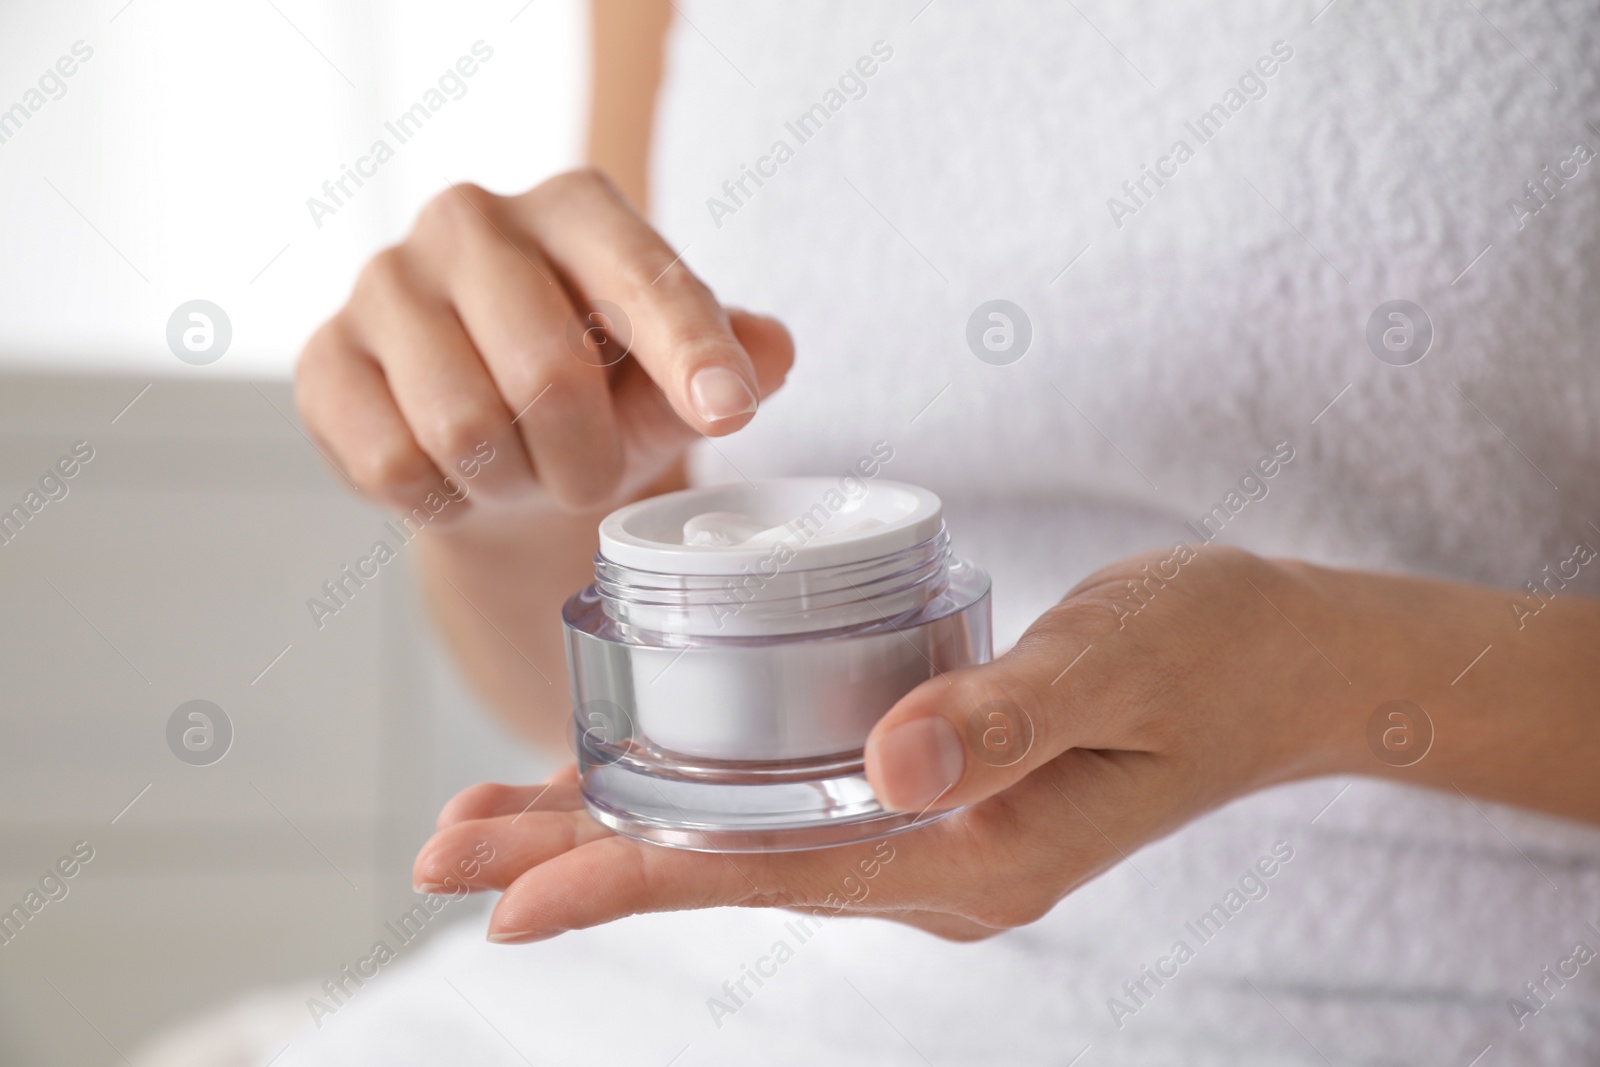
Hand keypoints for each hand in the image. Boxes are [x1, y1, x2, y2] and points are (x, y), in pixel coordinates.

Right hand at [294, 169, 792, 518]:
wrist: (495, 451)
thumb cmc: (599, 399)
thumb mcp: (670, 382)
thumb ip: (728, 361)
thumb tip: (772, 354)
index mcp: (575, 207)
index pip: (643, 281)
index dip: (691, 354)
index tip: (727, 412)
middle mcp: (471, 220)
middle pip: (548, 376)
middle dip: (586, 462)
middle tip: (589, 478)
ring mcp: (385, 282)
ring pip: (463, 429)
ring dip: (512, 483)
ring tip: (519, 470)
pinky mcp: (326, 357)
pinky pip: (394, 464)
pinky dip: (443, 500)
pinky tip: (454, 476)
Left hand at [413, 545, 1360, 941]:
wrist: (1286, 665)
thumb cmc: (1211, 650)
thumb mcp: (1117, 664)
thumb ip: (1004, 713)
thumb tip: (890, 761)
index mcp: (972, 857)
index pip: (769, 872)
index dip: (636, 875)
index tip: (513, 894)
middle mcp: (934, 868)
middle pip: (725, 870)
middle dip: (583, 861)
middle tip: (441, 857)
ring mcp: (928, 840)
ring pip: (741, 845)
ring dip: (618, 832)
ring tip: (491, 827)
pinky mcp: (928, 796)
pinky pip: (785, 810)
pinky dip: (694, 798)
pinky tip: (629, 780)